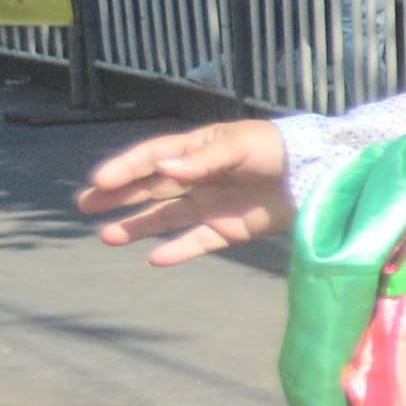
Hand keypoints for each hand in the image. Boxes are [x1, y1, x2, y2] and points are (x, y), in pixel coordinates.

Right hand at [77, 120, 293, 264]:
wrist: (320, 175)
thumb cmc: (279, 150)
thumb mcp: (242, 146)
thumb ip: (204, 159)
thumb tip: (166, 169)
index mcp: (197, 150)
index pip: (152, 158)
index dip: (126, 168)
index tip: (100, 180)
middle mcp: (197, 178)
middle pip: (149, 188)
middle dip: (117, 196)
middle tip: (85, 205)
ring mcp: (210, 205)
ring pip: (165, 217)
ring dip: (137, 226)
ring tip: (107, 236)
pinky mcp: (228, 230)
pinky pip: (196, 242)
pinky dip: (176, 250)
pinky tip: (154, 258)